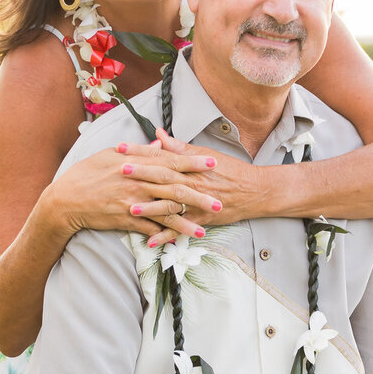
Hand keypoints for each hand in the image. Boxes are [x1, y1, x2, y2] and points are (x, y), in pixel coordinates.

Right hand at [46, 144, 222, 241]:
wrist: (65, 199)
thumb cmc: (87, 173)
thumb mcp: (111, 155)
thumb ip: (139, 151)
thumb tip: (159, 145)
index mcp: (136, 164)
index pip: (170, 161)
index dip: (192, 163)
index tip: (212, 163)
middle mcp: (137, 182)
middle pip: (174, 188)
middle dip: (199, 194)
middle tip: (219, 200)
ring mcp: (132, 202)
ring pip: (165, 211)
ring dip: (187, 220)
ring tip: (206, 227)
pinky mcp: (126, 220)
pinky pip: (150, 229)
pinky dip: (165, 234)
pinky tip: (179, 240)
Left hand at [117, 129, 262, 245]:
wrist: (254, 190)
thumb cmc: (229, 170)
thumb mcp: (204, 153)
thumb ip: (178, 146)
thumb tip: (158, 133)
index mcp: (190, 164)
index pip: (161, 155)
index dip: (140, 151)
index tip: (120, 148)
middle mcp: (192, 182)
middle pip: (163, 177)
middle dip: (140, 174)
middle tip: (118, 172)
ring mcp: (196, 202)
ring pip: (171, 204)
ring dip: (150, 207)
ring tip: (130, 208)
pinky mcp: (201, 219)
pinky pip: (181, 228)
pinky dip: (166, 235)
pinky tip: (151, 240)